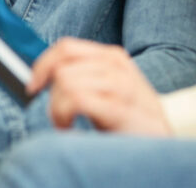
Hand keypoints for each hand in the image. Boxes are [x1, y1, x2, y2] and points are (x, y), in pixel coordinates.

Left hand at [28, 37, 172, 135]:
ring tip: (66, 125)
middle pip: (62, 66)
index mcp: (112, 57)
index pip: (66, 47)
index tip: (32, 86)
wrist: (162, 148)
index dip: (43, 64)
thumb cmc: (129, 121)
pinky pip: (75, 99)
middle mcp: (117, 66)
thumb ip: (82, 77)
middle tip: (57, 115)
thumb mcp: (106, 91)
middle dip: (50, 93)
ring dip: (57, 109)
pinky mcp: (120, 108)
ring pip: (66, 82)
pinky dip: (63, 115)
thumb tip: (43, 77)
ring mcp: (121, 85)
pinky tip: (70, 129)